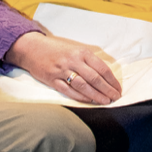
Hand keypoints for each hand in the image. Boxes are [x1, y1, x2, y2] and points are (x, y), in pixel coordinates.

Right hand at [6, 32, 121, 104]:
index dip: (112, 80)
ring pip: (83, 86)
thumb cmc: (58, 50)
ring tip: (105, 101)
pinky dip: (80, 97)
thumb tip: (106, 76)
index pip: (102, 68)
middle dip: (107, 90)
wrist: (33, 49)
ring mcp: (62, 71)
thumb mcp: (76, 50)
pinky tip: (88, 101)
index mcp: (82, 52)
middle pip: (94, 78)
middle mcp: (73, 61)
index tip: (118, 89)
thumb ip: (89, 61)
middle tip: (115, 97)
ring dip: (96, 95)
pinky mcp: (52, 79)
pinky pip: (69, 91)